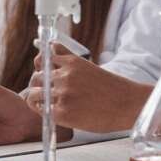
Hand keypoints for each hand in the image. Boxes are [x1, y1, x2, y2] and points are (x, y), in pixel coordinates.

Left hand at [24, 44, 151, 132]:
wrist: (128, 105)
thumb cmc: (112, 88)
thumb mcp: (88, 67)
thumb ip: (68, 59)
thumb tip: (50, 48)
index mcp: (72, 62)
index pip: (43, 58)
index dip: (41, 67)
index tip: (45, 73)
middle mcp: (64, 76)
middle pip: (36, 76)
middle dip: (39, 84)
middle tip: (47, 92)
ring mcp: (61, 94)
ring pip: (33, 93)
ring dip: (38, 98)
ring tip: (49, 103)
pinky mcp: (61, 112)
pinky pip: (39, 108)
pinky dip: (43, 110)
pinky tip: (53, 111)